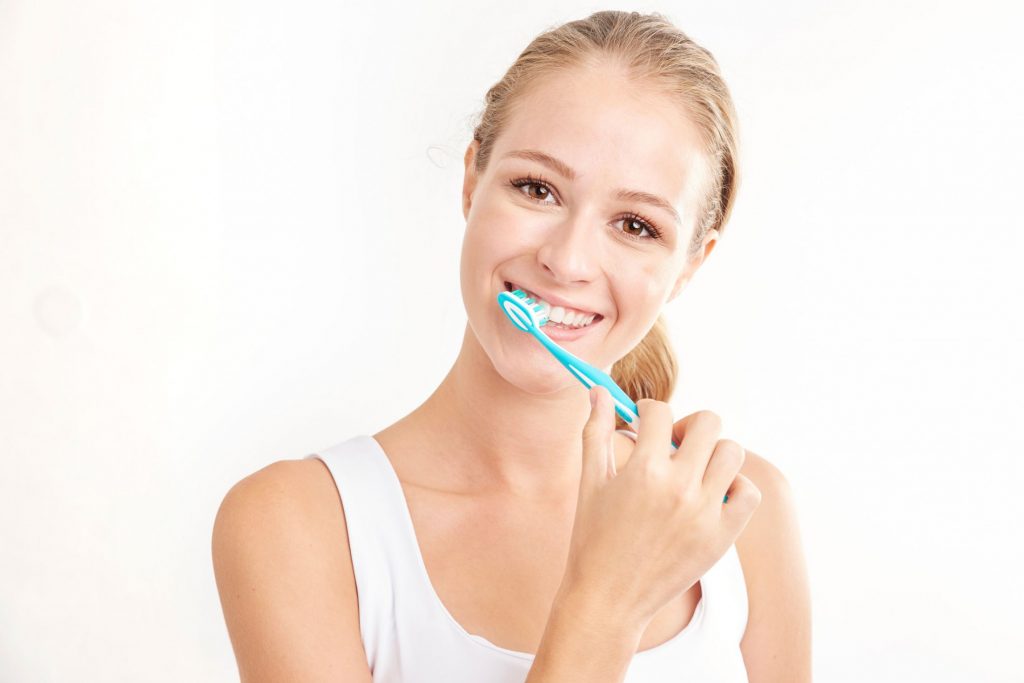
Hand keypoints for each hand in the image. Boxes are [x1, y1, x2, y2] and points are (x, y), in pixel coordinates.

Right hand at [559, 385, 761, 631]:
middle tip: (673, 443)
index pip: (660, 412)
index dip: (649, 410)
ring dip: (712, 452)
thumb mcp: (590, 481)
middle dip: (688, 425)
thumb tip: (598, 390)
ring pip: (732, 452)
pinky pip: (747, 492)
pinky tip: (711, 493)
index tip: (644, 422)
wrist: (609, 600)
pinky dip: (734, 486)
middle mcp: (678, 487)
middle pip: (708, 422)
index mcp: (643, 470)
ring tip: (692, 469)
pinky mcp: (722, 536)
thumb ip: (594, 430)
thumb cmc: (593, 539)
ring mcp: (704, 513)